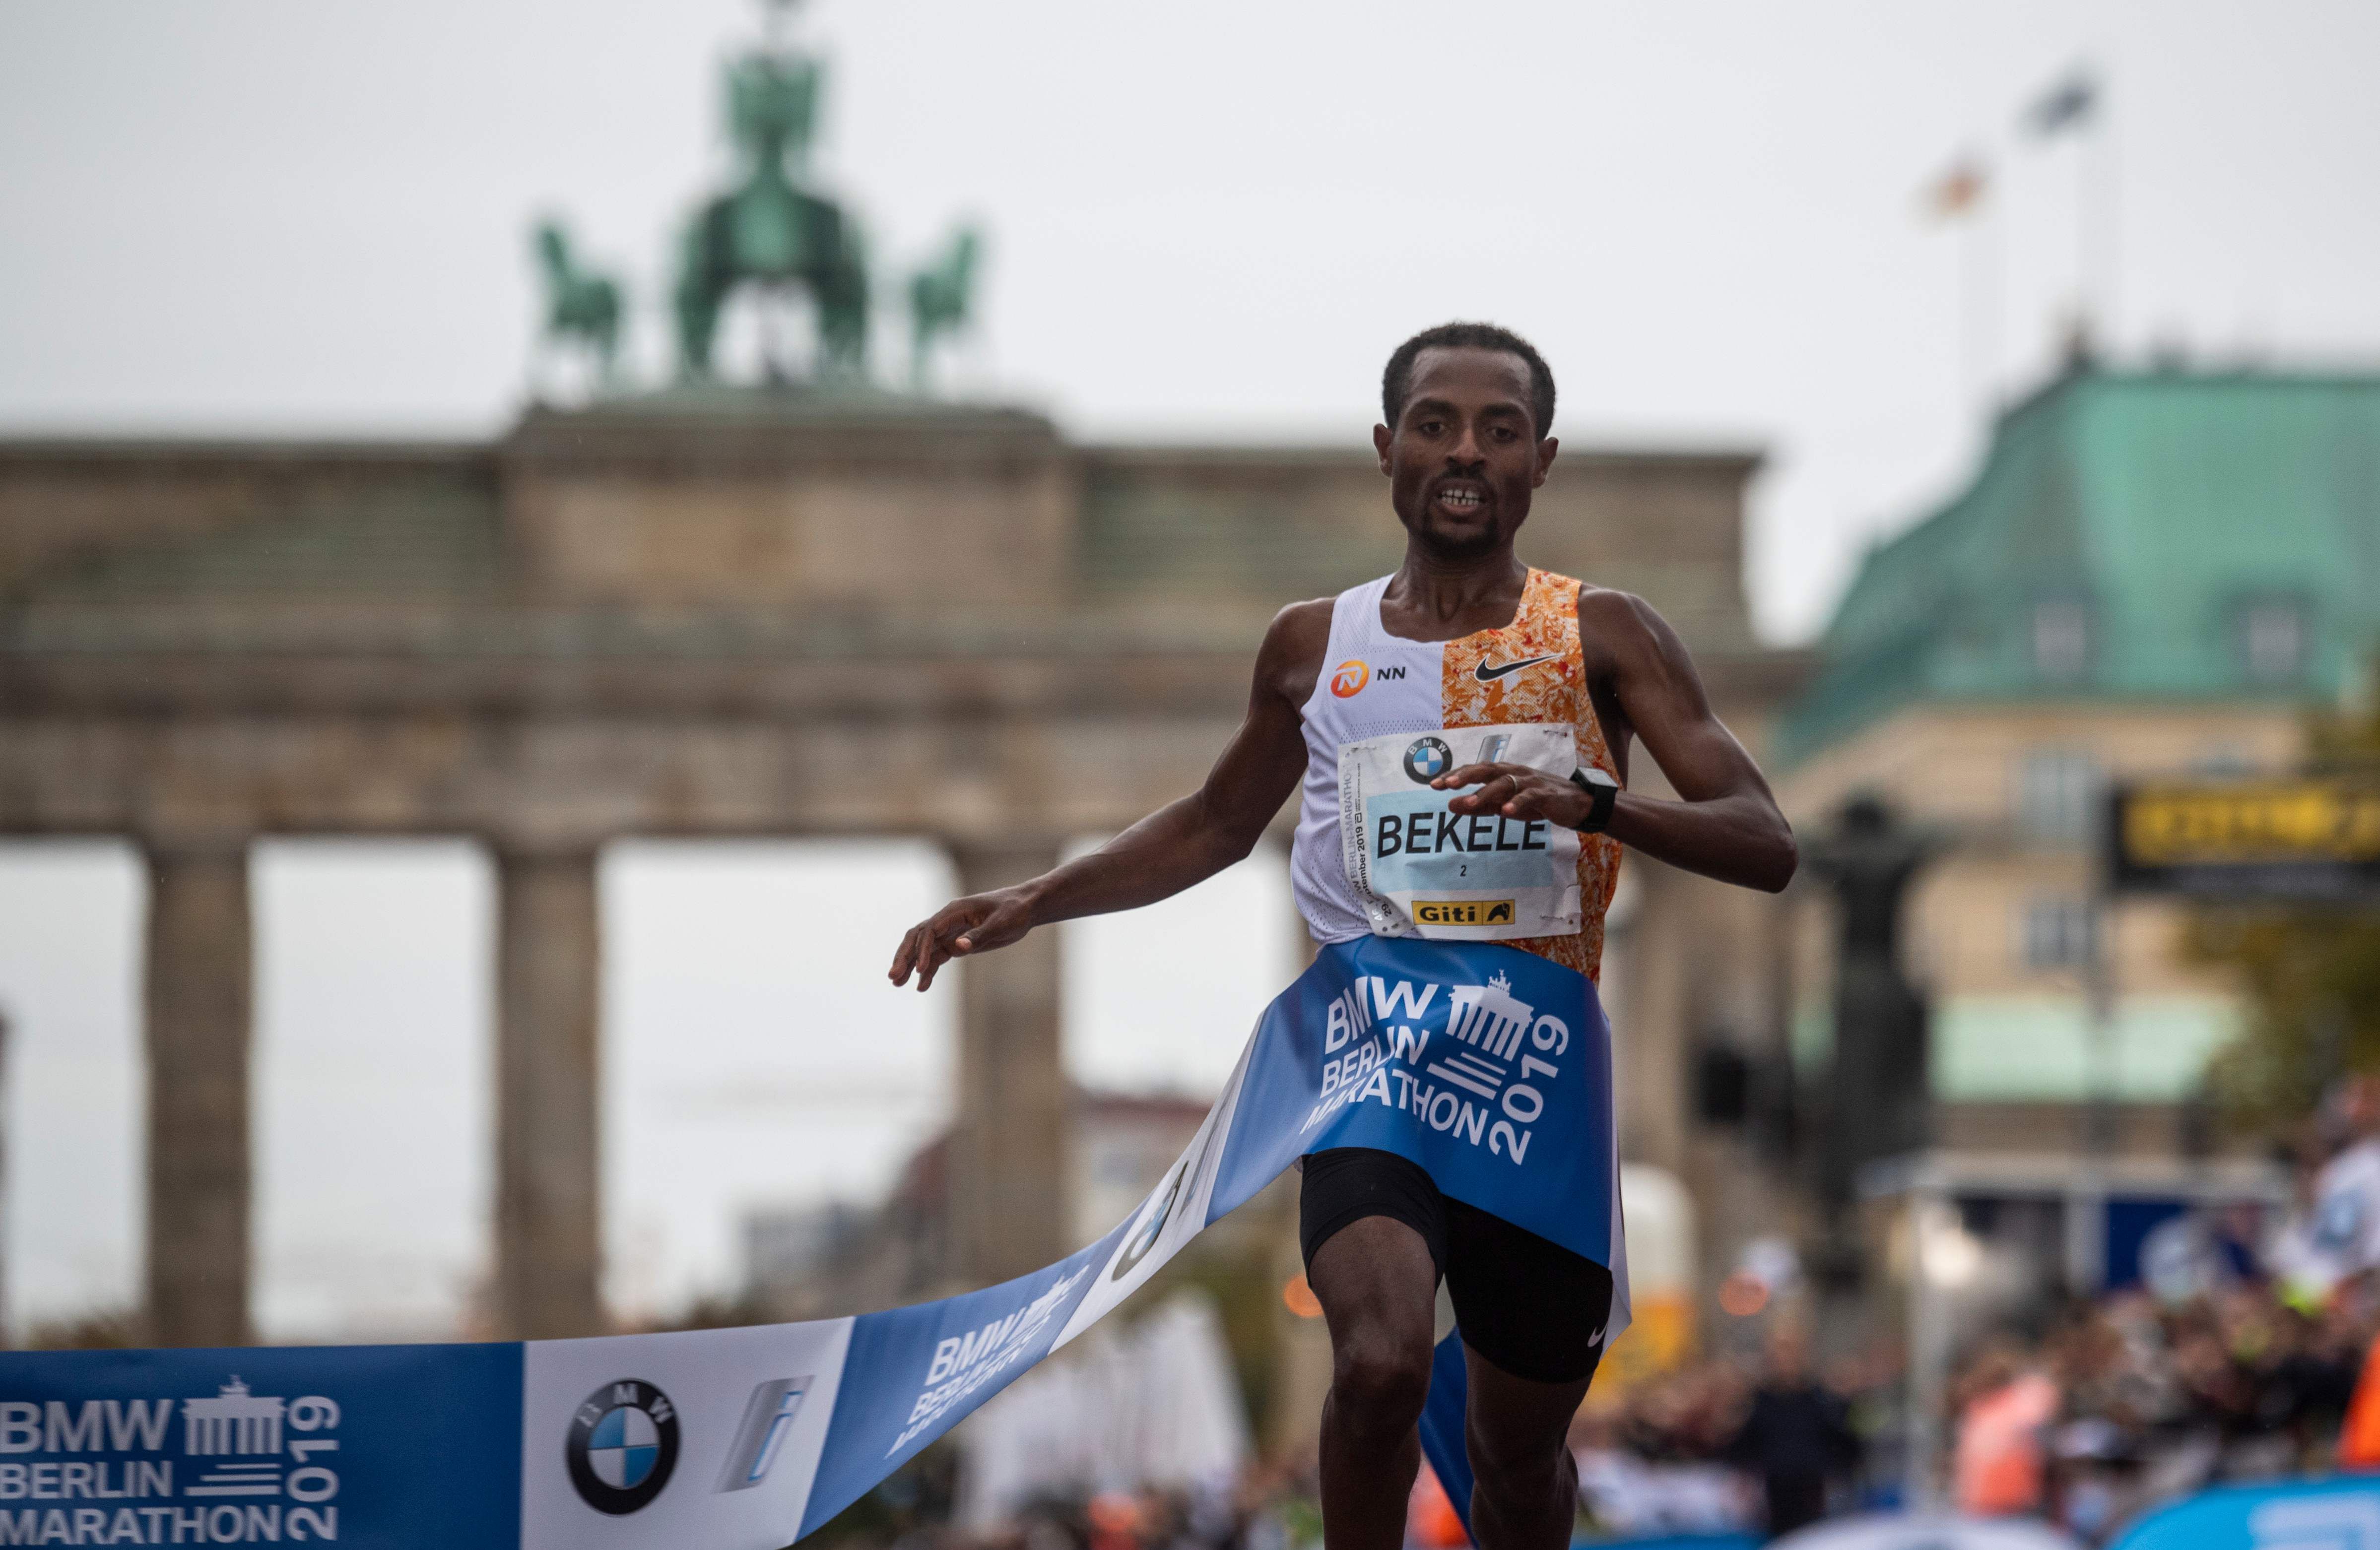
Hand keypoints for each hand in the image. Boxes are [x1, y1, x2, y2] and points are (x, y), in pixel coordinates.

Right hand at [888, 886, 1036, 991]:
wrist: (1025, 908)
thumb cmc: (1014, 911)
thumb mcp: (1001, 924)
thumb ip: (979, 935)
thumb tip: (958, 947)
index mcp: (955, 911)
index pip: (929, 930)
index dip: (922, 950)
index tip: (921, 970)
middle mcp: (947, 920)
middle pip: (918, 938)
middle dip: (905, 956)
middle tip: (893, 977)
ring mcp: (951, 931)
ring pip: (924, 948)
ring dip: (910, 965)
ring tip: (897, 983)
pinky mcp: (957, 942)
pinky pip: (937, 957)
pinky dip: (928, 970)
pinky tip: (921, 986)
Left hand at [1430, 762, 1591, 827]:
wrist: (1574, 804)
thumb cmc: (1535, 802)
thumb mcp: (1502, 805)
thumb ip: (1477, 805)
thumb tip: (1449, 804)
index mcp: (1502, 773)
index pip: (1474, 770)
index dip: (1455, 775)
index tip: (1433, 784)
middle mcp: (1514, 773)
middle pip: (1486, 769)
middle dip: (1465, 776)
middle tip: (1446, 785)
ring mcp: (1529, 782)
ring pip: (1504, 783)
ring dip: (1485, 793)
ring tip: (1468, 803)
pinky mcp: (1544, 794)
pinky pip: (1528, 797)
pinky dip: (1516, 803)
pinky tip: (1505, 812)